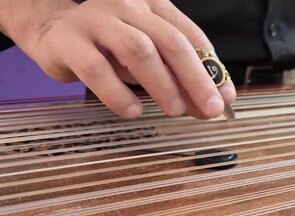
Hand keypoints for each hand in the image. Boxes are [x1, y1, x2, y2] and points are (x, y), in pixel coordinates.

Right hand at [18, 0, 234, 118]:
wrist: (52, 31)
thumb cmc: (110, 46)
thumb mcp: (150, 57)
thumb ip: (179, 78)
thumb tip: (210, 105)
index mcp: (154, 6)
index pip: (191, 36)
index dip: (212, 68)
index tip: (225, 97)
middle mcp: (128, 6)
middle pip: (170, 41)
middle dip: (195, 78)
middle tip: (209, 108)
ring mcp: (96, 20)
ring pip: (138, 50)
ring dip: (162, 84)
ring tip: (175, 110)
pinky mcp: (69, 42)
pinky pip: (97, 69)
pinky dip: (118, 93)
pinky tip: (133, 110)